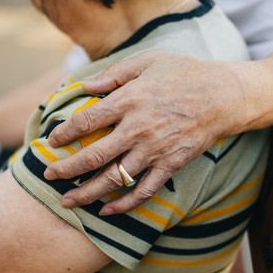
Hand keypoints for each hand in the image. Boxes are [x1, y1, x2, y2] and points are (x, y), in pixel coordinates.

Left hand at [45, 51, 249, 214]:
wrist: (224, 95)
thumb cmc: (184, 72)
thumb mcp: (148, 61)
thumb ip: (114, 74)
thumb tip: (84, 87)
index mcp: (130, 100)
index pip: (87, 121)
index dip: (65, 134)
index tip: (51, 141)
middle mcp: (138, 128)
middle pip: (94, 155)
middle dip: (67, 169)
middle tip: (49, 176)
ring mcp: (155, 150)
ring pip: (115, 178)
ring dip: (88, 193)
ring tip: (67, 201)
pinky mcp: (171, 165)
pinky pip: (144, 190)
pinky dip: (124, 204)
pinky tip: (107, 210)